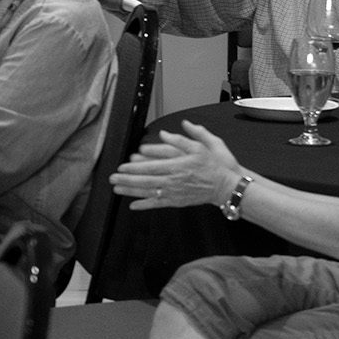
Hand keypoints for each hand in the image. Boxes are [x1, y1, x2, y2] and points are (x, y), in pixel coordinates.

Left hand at [109, 121, 243, 210]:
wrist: (226, 186)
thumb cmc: (215, 166)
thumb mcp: (203, 146)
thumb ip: (183, 138)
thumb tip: (165, 132)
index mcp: (178, 165)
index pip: (151, 166)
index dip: (135, 167)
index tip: (122, 166)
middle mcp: (174, 180)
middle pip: (145, 180)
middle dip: (127, 179)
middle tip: (112, 178)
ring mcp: (174, 192)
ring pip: (148, 192)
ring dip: (131, 191)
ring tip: (116, 189)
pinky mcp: (177, 201)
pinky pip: (157, 204)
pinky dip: (144, 205)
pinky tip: (132, 206)